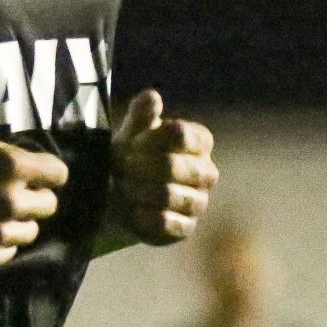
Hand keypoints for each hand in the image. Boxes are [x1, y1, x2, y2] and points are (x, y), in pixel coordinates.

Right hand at [0, 135, 67, 267]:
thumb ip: (8, 154)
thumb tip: (34, 166)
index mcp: (10, 166)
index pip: (59, 174)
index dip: (48, 175)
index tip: (37, 178)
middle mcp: (12, 200)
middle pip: (49, 205)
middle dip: (34, 199)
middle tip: (11, 197)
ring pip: (31, 232)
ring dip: (17, 223)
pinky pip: (9, 252)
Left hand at [110, 89, 217, 244]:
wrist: (120, 194)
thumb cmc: (132, 154)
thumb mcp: (133, 131)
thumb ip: (142, 113)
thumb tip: (153, 97)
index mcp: (200, 142)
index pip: (180, 134)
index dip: (149, 138)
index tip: (132, 144)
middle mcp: (206, 173)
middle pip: (171, 166)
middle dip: (138, 167)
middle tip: (121, 168)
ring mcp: (199, 202)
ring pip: (167, 195)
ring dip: (136, 190)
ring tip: (123, 187)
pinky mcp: (185, 229)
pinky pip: (164, 222)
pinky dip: (142, 215)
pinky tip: (133, 210)